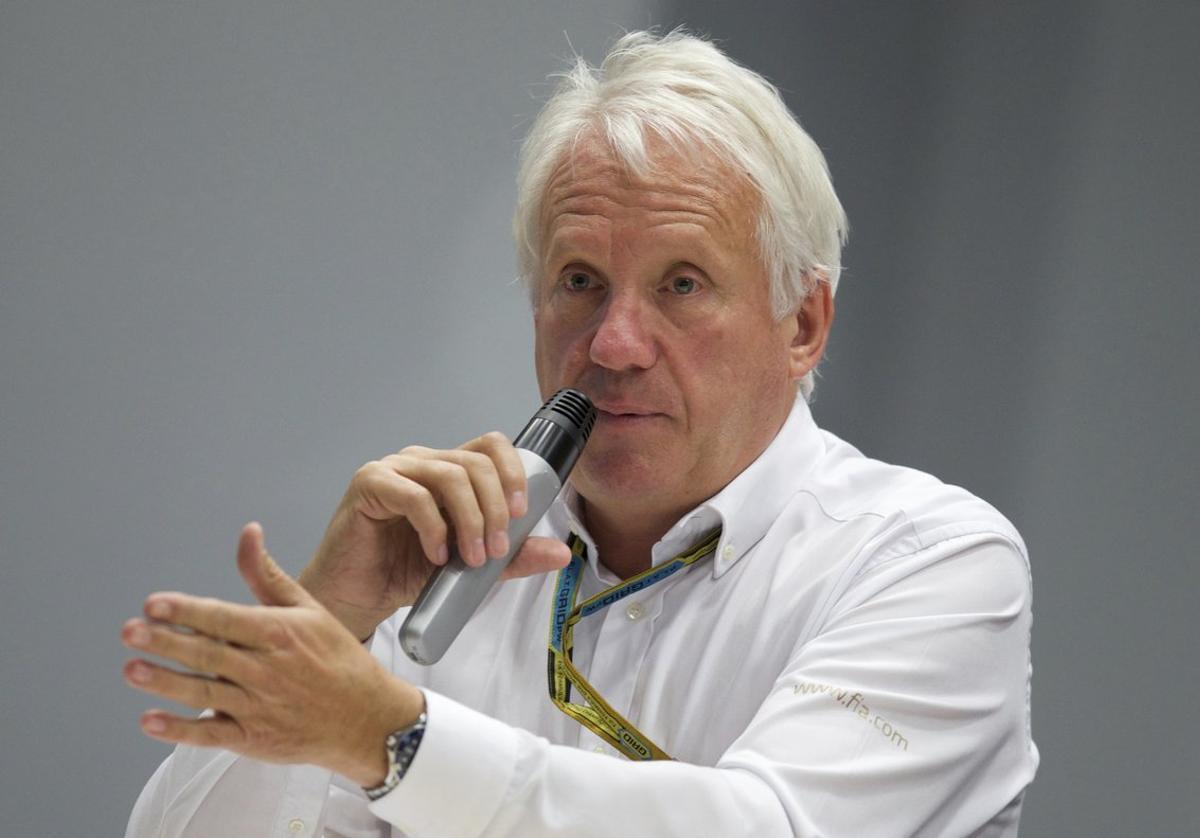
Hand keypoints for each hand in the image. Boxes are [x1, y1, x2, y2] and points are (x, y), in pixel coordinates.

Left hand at [122, 523, 421, 786]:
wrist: (368, 717)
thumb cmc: (338, 659)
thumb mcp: (309, 610)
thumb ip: (268, 575)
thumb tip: (248, 532)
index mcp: (280, 633)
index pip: (225, 619)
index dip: (187, 611)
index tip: (154, 604)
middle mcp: (267, 669)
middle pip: (208, 654)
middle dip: (166, 642)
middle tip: (131, 632)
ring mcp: (260, 706)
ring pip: (204, 692)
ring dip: (165, 682)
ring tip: (132, 669)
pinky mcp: (255, 738)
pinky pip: (211, 734)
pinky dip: (180, 729)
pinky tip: (149, 721)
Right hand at [301, 432, 571, 639]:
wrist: (358, 597)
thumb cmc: (407, 573)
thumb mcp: (472, 567)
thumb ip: (512, 556)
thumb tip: (561, 553)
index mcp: (450, 470)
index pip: (491, 447)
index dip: (514, 472)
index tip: (523, 514)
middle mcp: (423, 461)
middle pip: (476, 462)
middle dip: (496, 508)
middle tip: (495, 551)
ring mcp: (394, 468)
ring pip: (450, 475)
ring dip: (471, 520)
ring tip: (471, 558)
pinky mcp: (369, 484)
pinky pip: (413, 494)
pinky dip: (434, 527)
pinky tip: (437, 555)